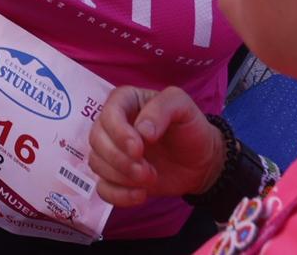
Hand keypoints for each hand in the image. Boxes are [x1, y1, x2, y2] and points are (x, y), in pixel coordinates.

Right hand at [86, 85, 223, 207]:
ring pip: (96, 163)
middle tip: (148, 170)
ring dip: (121, 177)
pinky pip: (102, 188)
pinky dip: (118, 195)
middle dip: (120, 159)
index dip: (118, 133)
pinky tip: (141, 195)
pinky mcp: (115, 176)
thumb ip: (162, 109)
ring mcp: (112, 151)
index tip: (139, 149)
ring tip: (151, 178)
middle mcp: (113, 124)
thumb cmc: (190, 128)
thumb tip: (141, 131)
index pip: (108, 113)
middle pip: (96, 140)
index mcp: (126, 101)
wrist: (200, 161)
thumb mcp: (183, 106)